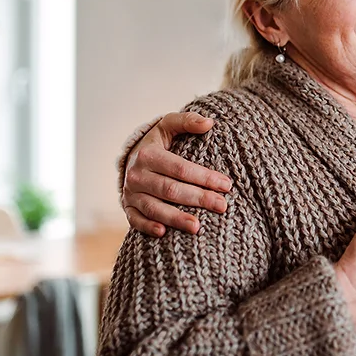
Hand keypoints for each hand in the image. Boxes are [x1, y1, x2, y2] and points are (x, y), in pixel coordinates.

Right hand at [122, 112, 231, 236]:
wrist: (131, 157)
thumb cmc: (159, 141)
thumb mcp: (169, 125)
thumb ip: (188, 121)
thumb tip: (209, 123)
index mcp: (148, 154)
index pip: (181, 168)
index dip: (204, 177)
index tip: (227, 185)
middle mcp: (137, 175)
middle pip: (171, 190)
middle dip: (198, 198)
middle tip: (222, 206)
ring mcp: (131, 193)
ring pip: (154, 208)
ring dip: (176, 218)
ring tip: (197, 227)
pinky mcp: (128, 206)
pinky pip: (136, 220)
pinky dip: (148, 227)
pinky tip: (164, 233)